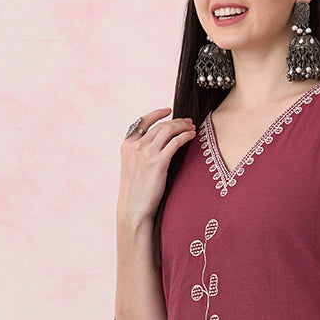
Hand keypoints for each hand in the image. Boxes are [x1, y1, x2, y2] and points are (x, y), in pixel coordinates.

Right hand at [118, 109, 196, 225]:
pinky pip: (175, 142)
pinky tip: (192, 136)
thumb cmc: (136, 192)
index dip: (157, 113)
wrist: (133, 209)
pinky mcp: (158, 162)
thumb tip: (158, 144)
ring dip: (182, 126)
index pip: (143, 121)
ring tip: (192, 128)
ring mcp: (146, 153)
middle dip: (176, 121)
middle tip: (188, 122)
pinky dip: (185, 136)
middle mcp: (136, 146)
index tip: (169, 110)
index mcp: (127, 145)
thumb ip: (140, 153)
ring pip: (168, 130)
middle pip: (160, 125)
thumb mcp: (132, 167)